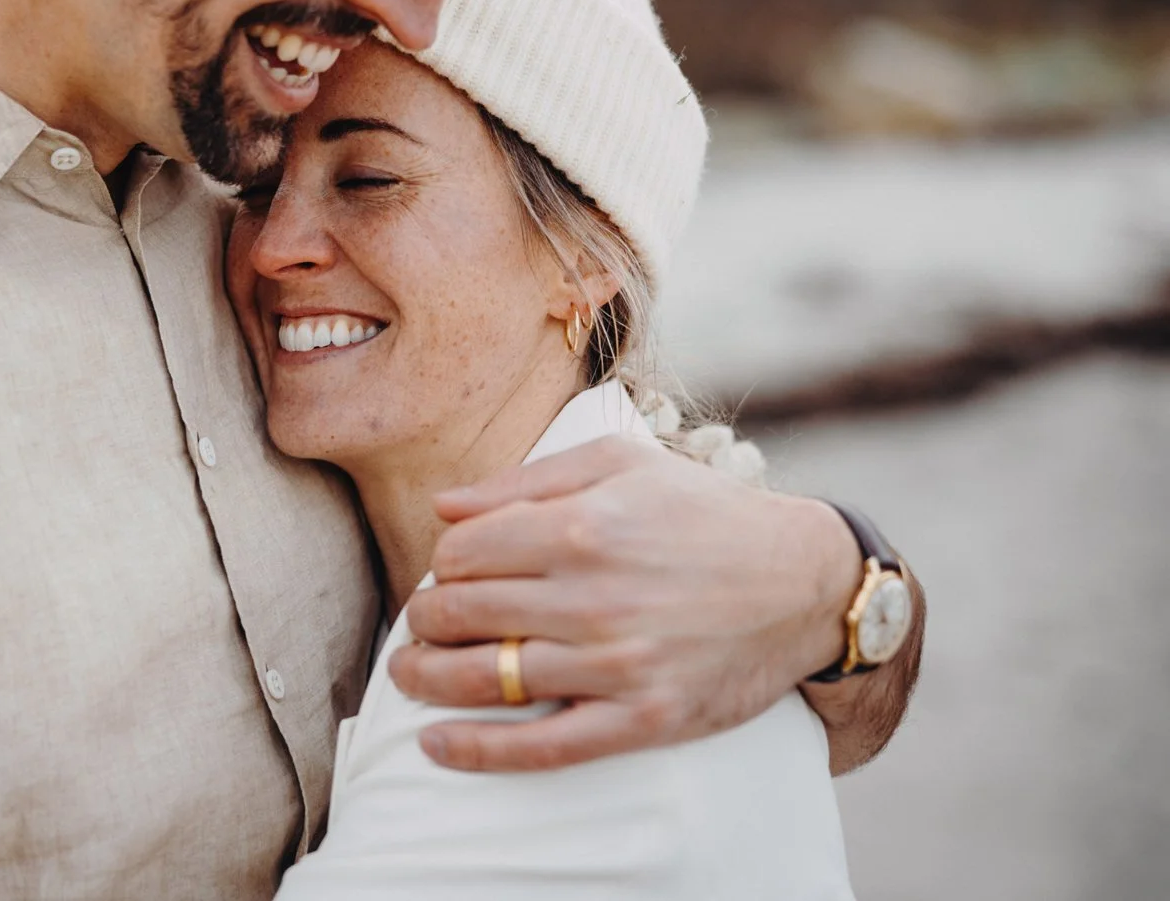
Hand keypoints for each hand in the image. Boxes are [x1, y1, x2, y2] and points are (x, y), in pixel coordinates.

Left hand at [388, 434, 859, 771]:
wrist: (805, 582)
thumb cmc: (704, 512)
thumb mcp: (620, 464)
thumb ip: (525, 481)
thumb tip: (444, 506)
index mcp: (584, 526)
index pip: (462, 553)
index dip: (442, 564)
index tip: (449, 572)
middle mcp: (595, 596)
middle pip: (462, 614)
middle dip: (426, 620)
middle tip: (424, 623)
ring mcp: (619, 663)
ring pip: (487, 679)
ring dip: (429, 679)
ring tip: (410, 673)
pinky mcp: (644, 718)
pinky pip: (544, 746)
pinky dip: (479, 750)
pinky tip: (436, 745)